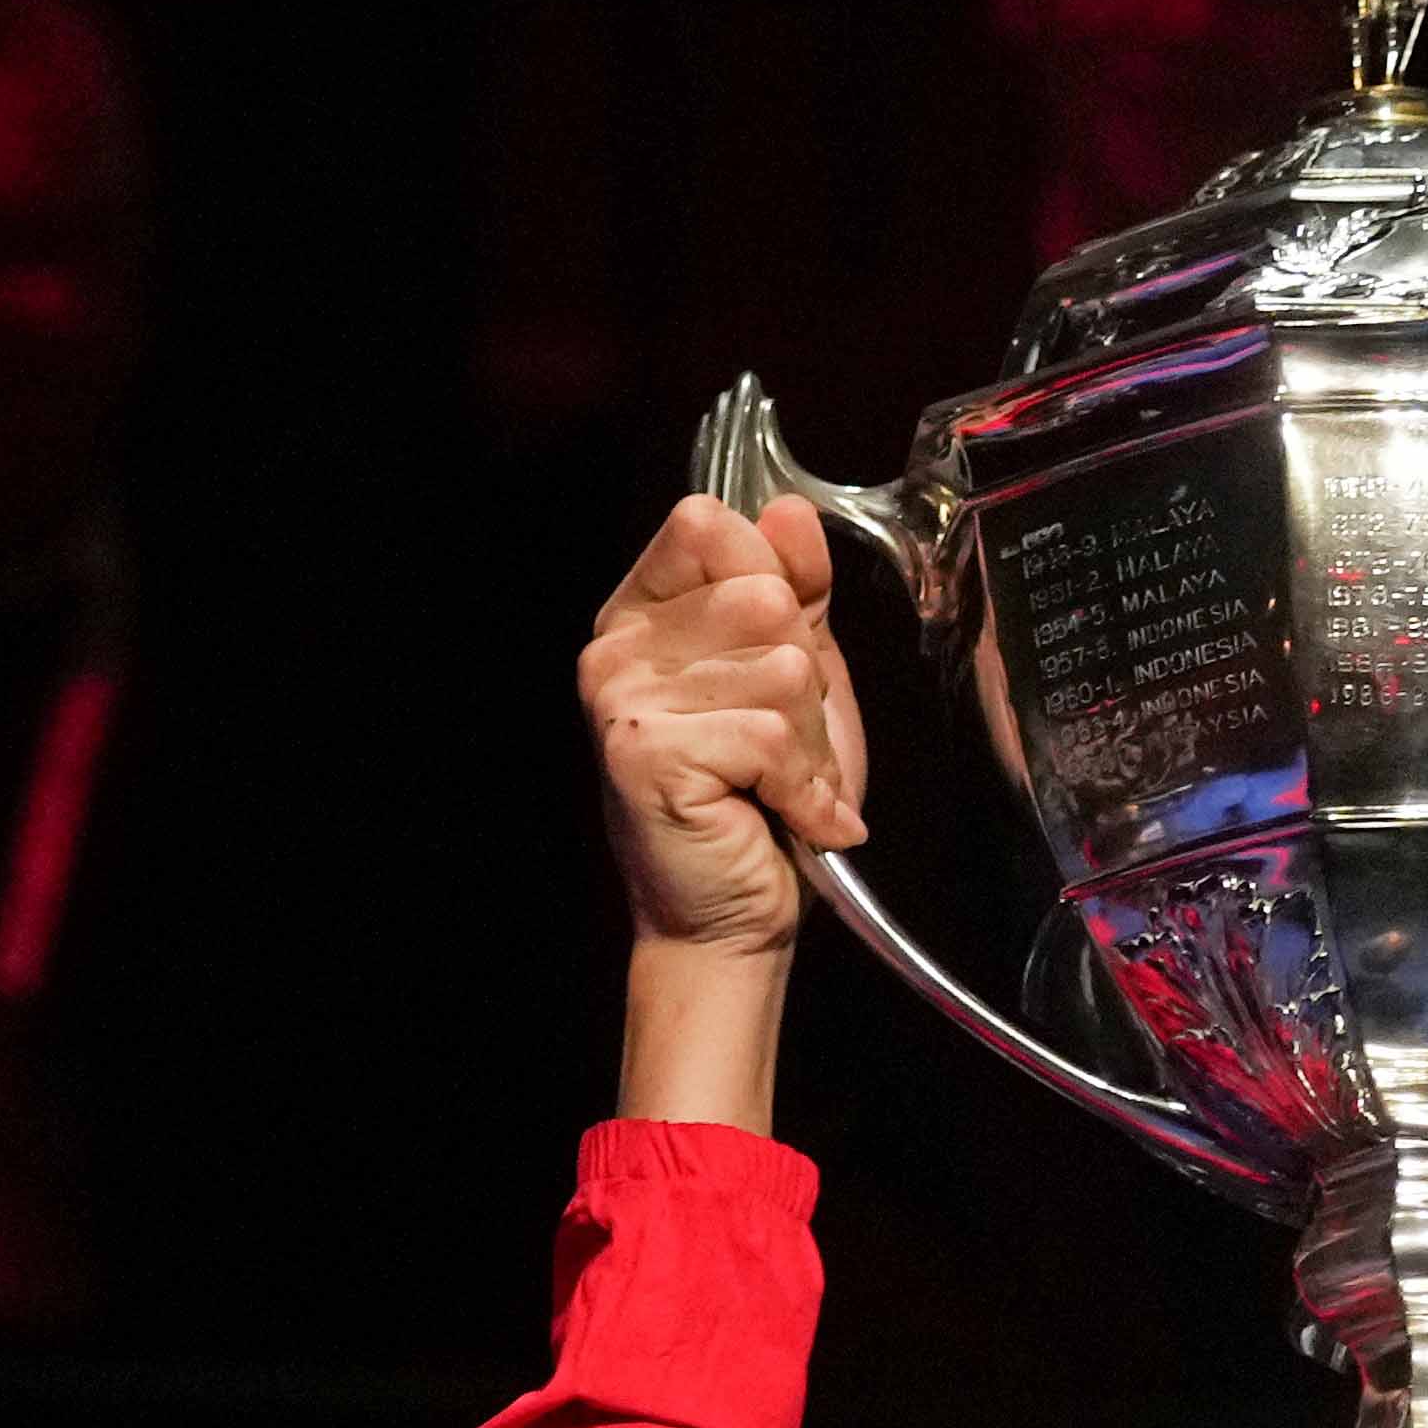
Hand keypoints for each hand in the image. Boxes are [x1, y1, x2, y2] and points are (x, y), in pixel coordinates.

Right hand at [585, 496, 864, 966]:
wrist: (735, 918)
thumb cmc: (762, 803)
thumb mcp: (798, 676)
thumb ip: (798, 590)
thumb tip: (790, 509)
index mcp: (644, 614)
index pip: (711, 526)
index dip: (774, 581)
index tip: (779, 653)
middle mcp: (618, 647)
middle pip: (763, 597)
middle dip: (806, 682)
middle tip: (785, 746)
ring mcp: (623, 699)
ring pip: (779, 666)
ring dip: (809, 743)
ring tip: (785, 785)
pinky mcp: (646, 752)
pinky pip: (768, 733)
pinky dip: (803, 786)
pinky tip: (787, 815)